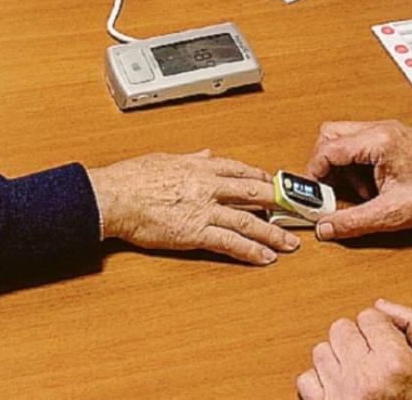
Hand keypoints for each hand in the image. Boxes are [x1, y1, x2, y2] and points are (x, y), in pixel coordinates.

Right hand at [85, 149, 298, 264]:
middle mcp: (208, 186)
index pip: (240, 170)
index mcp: (200, 166)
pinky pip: (231, 243)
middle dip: (280, 204)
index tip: (276, 183)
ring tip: (290, 243)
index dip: (262, 178)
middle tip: (297, 212)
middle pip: (254, 194)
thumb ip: (190, 158)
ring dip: (273, 233)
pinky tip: (266, 257)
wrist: (114, 196)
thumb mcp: (165, 159)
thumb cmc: (132, 178)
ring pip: (249, 221)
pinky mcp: (196, 232)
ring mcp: (205, 210)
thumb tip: (205, 154)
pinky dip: (251, 251)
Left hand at [296, 300, 411, 399]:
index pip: (369, 316)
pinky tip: (342, 387)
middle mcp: (365, 379)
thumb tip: (382, 305)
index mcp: (395, 365)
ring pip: (321, 350)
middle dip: (358, 338)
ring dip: (338, 358)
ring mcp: (342, 395)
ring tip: (360, 374)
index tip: (389, 344)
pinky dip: (321, 382)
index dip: (382, 328)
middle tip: (375, 358)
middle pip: (341, 328)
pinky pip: (306, 380)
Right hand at [306, 121, 411, 240]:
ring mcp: (385, 132)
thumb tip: (327, 227)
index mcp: (378, 141)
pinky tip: (370, 187)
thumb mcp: (392, 213)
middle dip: (324, 166)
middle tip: (329, 191)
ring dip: (341, 166)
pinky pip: (359, 144)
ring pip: (343, 139)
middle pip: (330, 136)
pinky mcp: (391, 139)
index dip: (314, 174)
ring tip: (358, 192)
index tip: (313, 195)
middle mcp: (379, 129)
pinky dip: (356, 165)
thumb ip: (354, 221)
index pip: (327, 149)